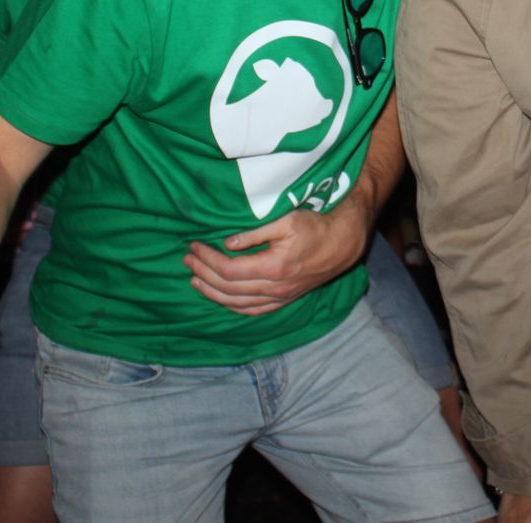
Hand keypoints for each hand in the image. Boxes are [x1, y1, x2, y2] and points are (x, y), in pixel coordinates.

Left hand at [184, 207, 367, 316]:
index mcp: (274, 267)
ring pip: (238, 304)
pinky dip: (232, 306)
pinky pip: (253, 310)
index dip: (208, 260)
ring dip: (213, 293)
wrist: (343, 243)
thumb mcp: (286, 220)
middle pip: (229, 288)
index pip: (230, 270)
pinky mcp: (284, 300)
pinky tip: (220, 297)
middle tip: (188, 259)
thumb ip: (255, 233)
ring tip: (194, 280)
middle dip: (204, 274)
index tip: (194, 246)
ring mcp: (280, 297)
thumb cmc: (315, 226)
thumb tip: (227, 244)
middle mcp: (275, 288)